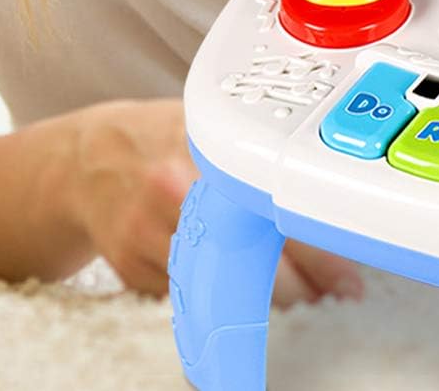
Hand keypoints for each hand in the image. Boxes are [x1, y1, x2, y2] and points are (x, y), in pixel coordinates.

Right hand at [63, 100, 366, 304]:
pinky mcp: (129, 264)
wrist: (90, 158)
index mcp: (210, 146)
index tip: (347, 284)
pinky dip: (218, 305)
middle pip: (251, 258)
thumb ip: (261, 165)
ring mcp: (149, 228)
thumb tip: (327, 214)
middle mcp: (179, 186)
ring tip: (296, 305)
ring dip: (263, 307)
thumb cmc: (165, 138)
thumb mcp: (213, 131)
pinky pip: (185, 297)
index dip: (318, 256)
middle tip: (329, 300)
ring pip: (221, 288)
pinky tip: (240, 306)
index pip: (278, 210)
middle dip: (298, 290)